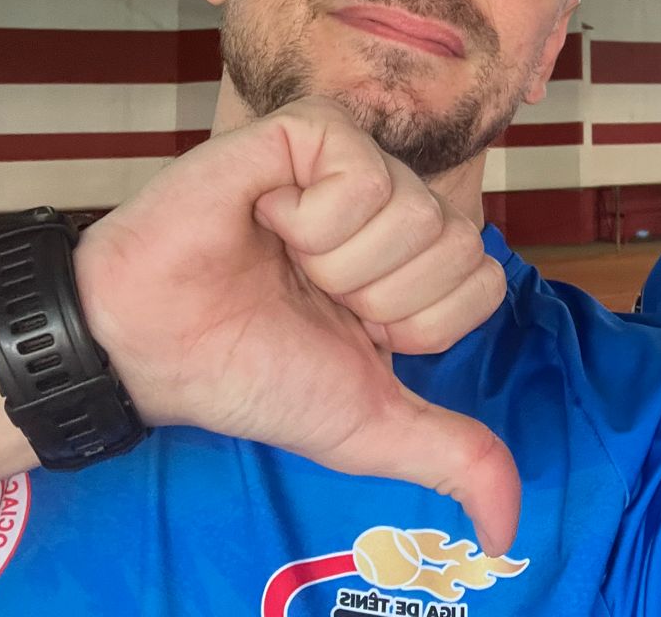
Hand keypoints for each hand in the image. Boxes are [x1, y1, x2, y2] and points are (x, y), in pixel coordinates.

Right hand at [72, 97, 518, 553]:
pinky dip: (310, 215)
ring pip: (411, 212)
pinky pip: (361, 173)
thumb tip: (509, 530)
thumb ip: (450, 458)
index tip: (351, 330)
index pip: (482, 283)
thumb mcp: (366, 425)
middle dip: (376, 295)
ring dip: (335, 259)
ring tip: (279, 255)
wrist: (151, 345)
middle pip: (457, 246)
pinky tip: (264, 215)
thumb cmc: (251, 373)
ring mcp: (356, 163)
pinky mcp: (309, 130)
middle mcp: (397, 208)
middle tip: (308, 292)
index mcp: (416, 267)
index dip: (416, 324)